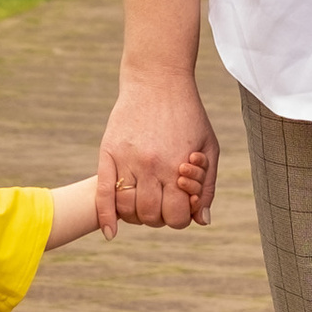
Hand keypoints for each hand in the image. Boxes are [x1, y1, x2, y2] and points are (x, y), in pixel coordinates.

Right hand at [98, 73, 218, 234]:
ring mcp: (127, 159)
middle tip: (161, 203)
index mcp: (177, 166)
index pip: (176, 217)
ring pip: (127, 209)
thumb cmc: (188, 113)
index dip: (180, 218)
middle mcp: (151, 166)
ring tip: (142, 202)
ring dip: (135, 215)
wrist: (158, 79)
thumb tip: (201, 221)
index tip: (180, 206)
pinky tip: (111, 232)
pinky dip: (105, 216)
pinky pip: (103, 193)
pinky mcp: (108, 151)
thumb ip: (207, 186)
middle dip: (158, 217)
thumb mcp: (209, 147)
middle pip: (150, 216)